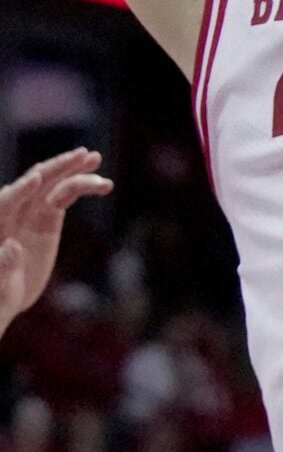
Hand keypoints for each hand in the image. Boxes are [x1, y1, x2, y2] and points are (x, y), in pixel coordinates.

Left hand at [0, 149, 107, 336]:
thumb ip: (3, 268)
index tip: (35, 178)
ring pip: (52, 184)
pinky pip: (65, 195)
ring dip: (73, 170)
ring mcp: (31, 213)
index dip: (19, 191)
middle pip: (33, 184)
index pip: (5, 203)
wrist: (6, 297)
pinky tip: (103, 184)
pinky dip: (83, 186)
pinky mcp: (48, 217)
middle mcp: (13, 214)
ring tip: (96, 159)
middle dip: (54, 168)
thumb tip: (11, 245)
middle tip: (80, 154)